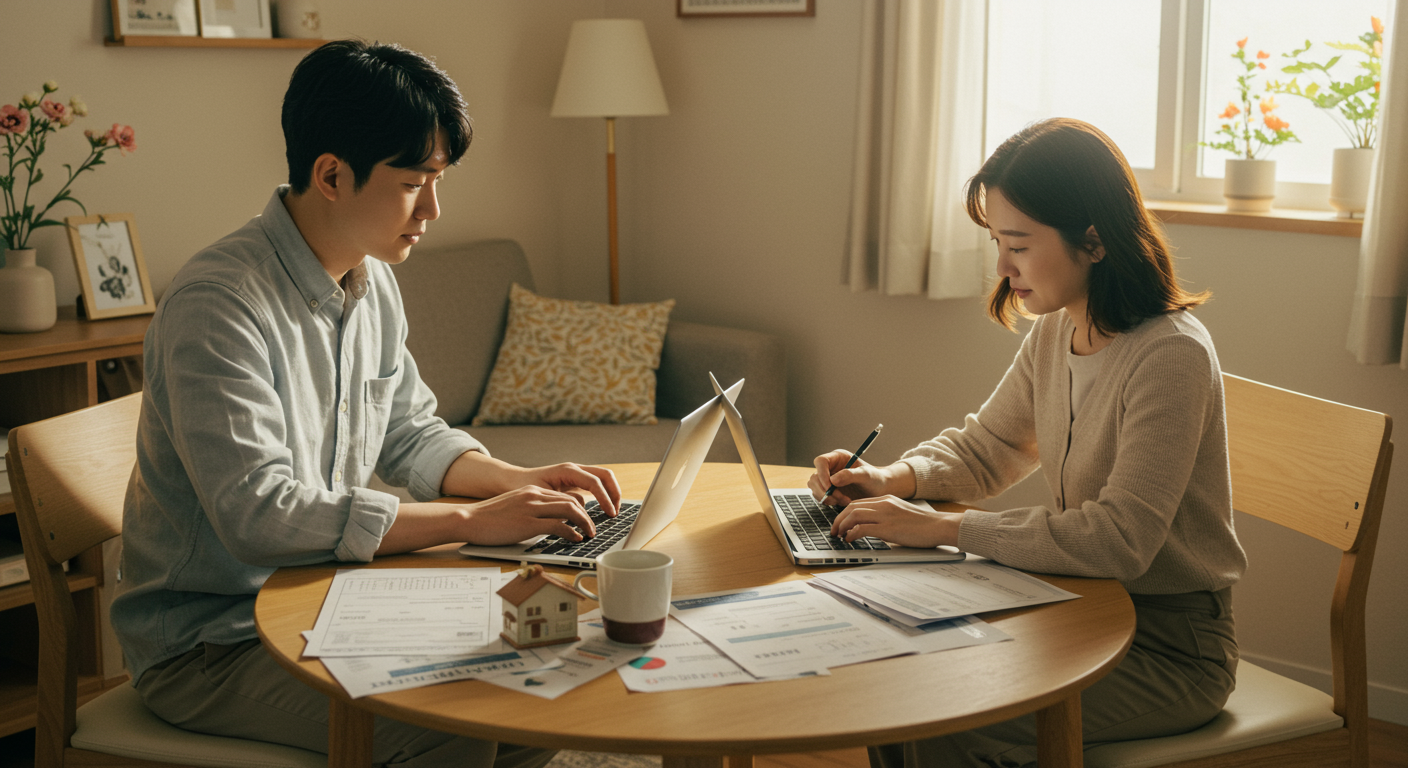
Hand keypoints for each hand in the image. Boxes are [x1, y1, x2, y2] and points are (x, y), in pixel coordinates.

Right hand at [460, 485, 601, 545]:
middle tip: (593, 528)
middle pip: (572, 501)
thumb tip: (551, 523)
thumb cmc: (488, 518)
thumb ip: (532, 511)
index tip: (586, 519)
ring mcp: (532, 508)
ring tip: (589, 534)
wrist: (468, 519)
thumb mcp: (514, 507)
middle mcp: (535, 496)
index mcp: (532, 491)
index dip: (580, 508)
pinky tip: (575, 539)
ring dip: (584, 523)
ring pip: (570, 510)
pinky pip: (559, 526)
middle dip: (587, 516)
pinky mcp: (528, 523)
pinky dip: (572, 533)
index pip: (565, 495)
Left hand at [513, 462, 621, 517]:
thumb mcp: (541, 497)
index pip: (595, 482)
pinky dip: (602, 496)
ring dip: (610, 494)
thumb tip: (579, 516)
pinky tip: (601, 511)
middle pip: (605, 475)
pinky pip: (595, 486)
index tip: (610, 514)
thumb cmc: (522, 488)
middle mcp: (574, 469)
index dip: (605, 498)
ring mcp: (576, 474)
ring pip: (603, 479)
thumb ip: (561, 504)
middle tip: (616, 513)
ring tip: (612, 513)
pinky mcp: (575, 481)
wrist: (510, 481)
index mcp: (567, 470)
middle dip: (614, 493)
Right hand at [809, 452, 915, 506]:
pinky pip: (821, 497)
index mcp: (838, 458)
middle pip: (814, 477)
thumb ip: (850, 475)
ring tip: (845, 500)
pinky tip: (844, 502)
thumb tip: (833, 480)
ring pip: (815, 488)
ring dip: (828, 497)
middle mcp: (830, 467)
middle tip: (839, 498)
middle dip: (825, 490)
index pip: (820, 461)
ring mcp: (828, 480)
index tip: (831, 487)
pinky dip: (830, 502)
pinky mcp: (829, 491)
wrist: (880, 490)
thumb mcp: (866, 475)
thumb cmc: (875, 479)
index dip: (822, 474)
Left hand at [829, 495, 960, 548]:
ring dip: (842, 526)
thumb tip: (871, 529)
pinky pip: (861, 528)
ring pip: (853, 515)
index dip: (844, 513)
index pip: (858, 502)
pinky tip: (849, 540)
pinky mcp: (888, 528)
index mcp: (886, 499)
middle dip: (838, 519)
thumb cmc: (923, 525)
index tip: (840, 523)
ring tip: (839, 536)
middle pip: (851, 507)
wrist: (939, 526)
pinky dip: (851, 533)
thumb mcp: (901, 514)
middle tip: (834, 531)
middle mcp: (884, 504)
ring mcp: (885, 515)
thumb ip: (886, 517)